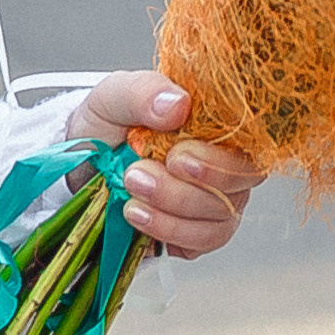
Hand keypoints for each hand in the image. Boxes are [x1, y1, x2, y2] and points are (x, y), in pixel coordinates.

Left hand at [62, 70, 262, 257]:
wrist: (85, 160)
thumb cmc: (111, 123)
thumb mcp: (115, 96)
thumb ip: (145, 91)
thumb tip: (179, 104)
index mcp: (219, 125)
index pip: (249, 146)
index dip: (218, 160)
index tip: (176, 156)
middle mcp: (227, 164)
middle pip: (238, 188)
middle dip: (185, 188)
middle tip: (138, 174)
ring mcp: (216, 200)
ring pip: (219, 219)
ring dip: (170, 211)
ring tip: (129, 191)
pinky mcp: (198, 231)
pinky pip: (201, 242)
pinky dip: (168, 232)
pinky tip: (137, 215)